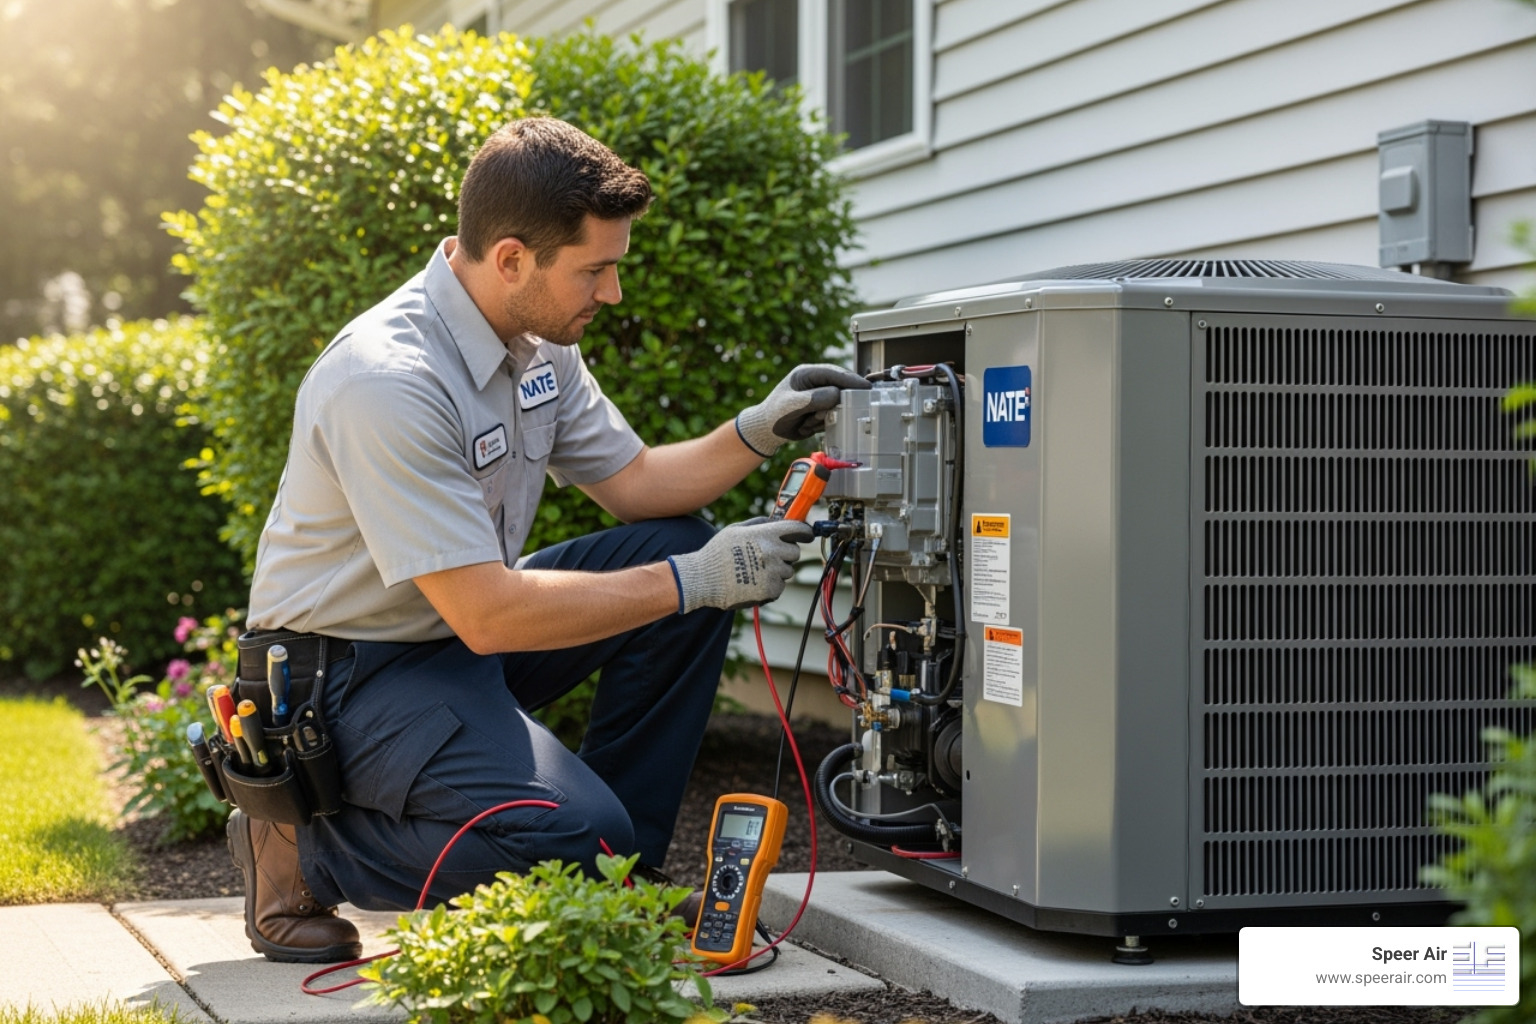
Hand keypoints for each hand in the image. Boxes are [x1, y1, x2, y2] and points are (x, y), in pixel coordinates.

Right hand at [667, 518, 814, 612]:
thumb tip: (777, 521)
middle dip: (785, 554)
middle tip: (768, 557)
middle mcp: (772, 552)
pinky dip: (771, 586)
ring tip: (755, 572)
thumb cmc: (717, 553)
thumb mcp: (736, 530)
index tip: (806, 535)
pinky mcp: (770, 590)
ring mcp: (773, 572)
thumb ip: (759, 524)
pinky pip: (780, 587)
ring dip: (777, 571)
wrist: (702, 579)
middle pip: (795, 553)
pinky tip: (753, 583)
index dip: (805, 533)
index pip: (798, 530)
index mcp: (765, 534)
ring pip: (788, 571)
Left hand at [735, 363, 870, 457]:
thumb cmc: (774, 415)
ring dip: (824, 416)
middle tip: (825, 414)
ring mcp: (819, 396)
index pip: (834, 373)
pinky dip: (822, 422)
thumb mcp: (793, 404)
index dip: (851, 380)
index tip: (866, 387)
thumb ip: (816, 398)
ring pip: (837, 404)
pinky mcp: (821, 409)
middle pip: (840, 388)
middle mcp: (815, 382)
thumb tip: (837, 394)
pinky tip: (807, 425)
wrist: (767, 431)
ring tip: (806, 421)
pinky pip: (832, 415)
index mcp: (806, 374)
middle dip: (835, 403)